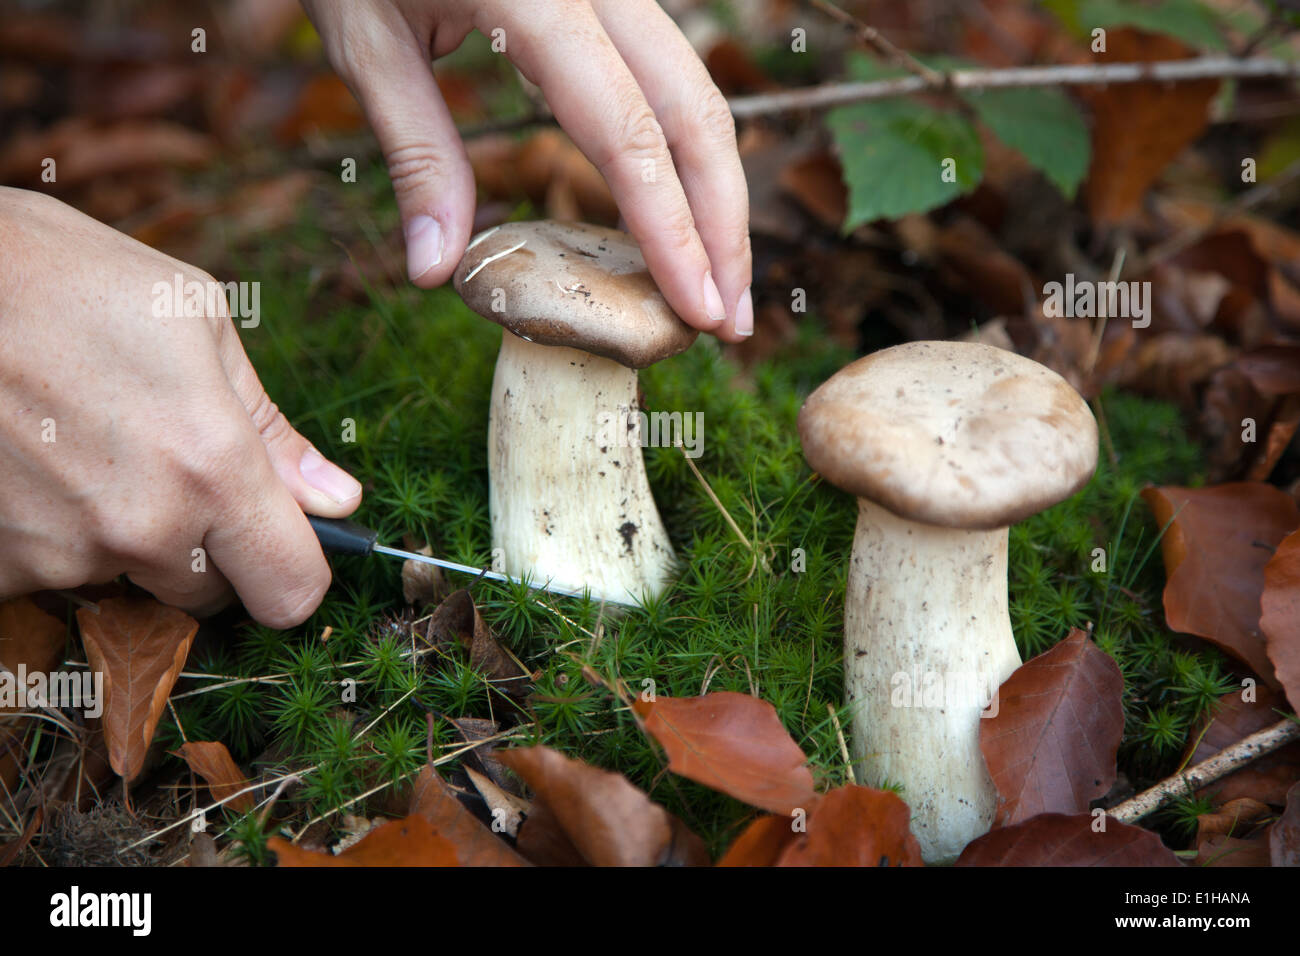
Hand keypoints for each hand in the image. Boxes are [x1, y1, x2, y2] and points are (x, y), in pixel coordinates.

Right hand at [0, 188, 362, 626]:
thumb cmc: (60, 276)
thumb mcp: (193, 319)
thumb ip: (271, 428)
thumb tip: (338, 500)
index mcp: (212, 468)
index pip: (291, 592)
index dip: (294, 572)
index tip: (280, 545)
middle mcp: (141, 528)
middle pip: (209, 592)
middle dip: (206, 544)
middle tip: (162, 463)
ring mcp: (58, 554)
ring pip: (124, 576)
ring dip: (119, 531)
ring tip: (79, 440)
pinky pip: (47, 571)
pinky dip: (49, 532)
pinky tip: (30, 461)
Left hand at [300, 0, 753, 339]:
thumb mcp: (365, 41)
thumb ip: (417, 154)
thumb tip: (436, 274)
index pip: (628, 133)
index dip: (672, 230)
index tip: (696, 310)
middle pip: (697, 115)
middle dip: (724, 227)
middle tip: (731, 325)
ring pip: (702, 96)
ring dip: (720, 198)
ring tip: (721, 288)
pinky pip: (672, 82)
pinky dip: (690, 159)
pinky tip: (688, 220)